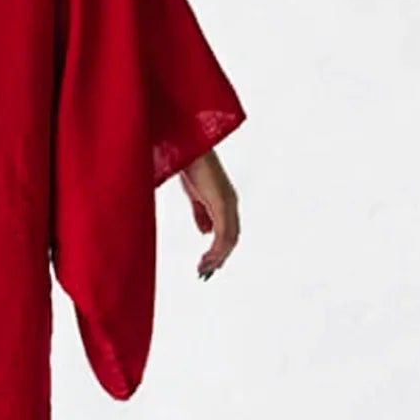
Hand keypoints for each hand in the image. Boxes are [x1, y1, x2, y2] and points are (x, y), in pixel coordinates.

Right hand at [181, 148, 238, 280]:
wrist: (188, 148)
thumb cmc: (190, 165)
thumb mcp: (194, 195)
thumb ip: (201, 214)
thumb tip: (204, 233)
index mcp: (226, 201)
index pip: (228, 231)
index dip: (220, 250)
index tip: (208, 263)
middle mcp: (231, 203)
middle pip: (232, 238)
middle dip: (219, 258)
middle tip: (205, 272)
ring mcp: (228, 203)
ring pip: (229, 239)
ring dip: (217, 257)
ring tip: (203, 269)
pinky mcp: (222, 203)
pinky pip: (223, 233)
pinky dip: (216, 249)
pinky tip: (206, 258)